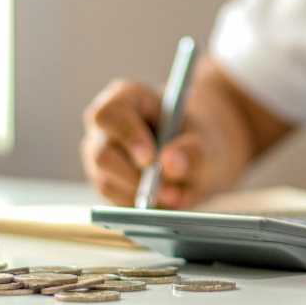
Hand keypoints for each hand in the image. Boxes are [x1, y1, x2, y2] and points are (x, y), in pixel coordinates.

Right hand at [80, 77, 249, 208]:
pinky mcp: (104, 182)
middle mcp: (105, 127)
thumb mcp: (205, 142)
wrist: (197, 160)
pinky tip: (164, 202)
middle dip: (136, 177)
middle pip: (103, 154)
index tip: (149, 158)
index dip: (128, 136)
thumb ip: (192, 152)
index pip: (111, 114)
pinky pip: (113, 201)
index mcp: (126, 98)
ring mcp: (100, 155)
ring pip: (107, 182)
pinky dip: (139, 206)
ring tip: (176, 196)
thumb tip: (169, 164)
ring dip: (141, 195)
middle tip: (171, 192)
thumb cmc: (197, 140)